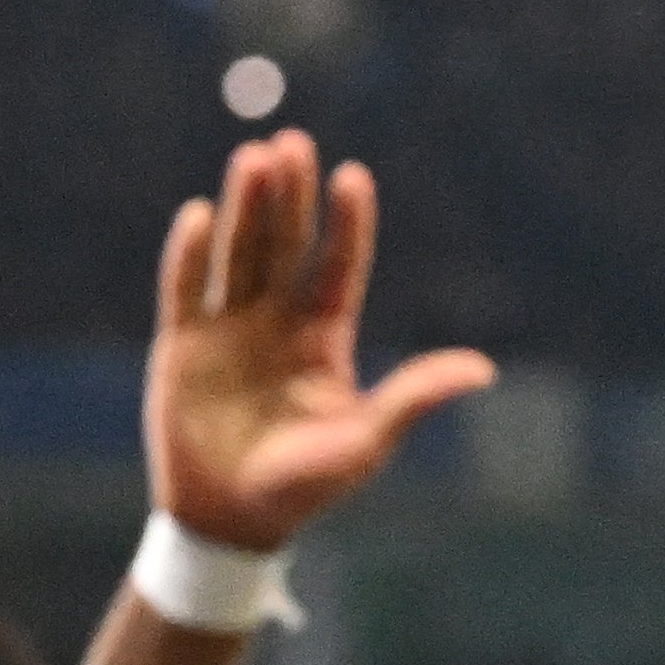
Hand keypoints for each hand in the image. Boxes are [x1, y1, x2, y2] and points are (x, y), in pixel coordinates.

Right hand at [145, 130, 493, 554]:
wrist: (229, 520)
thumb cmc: (304, 486)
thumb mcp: (365, 442)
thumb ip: (413, 399)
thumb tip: (483, 370)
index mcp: (324, 338)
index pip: (338, 268)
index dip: (346, 224)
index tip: (352, 177)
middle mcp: (275, 322)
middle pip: (284, 246)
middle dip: (290, 197)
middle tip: (292, 143)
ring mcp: (227, 330)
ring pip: (237, 255)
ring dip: (245, 208)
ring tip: (253, 159)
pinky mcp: (181, 346)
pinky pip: (184, 291)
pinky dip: (189, 255)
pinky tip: (199, 215)